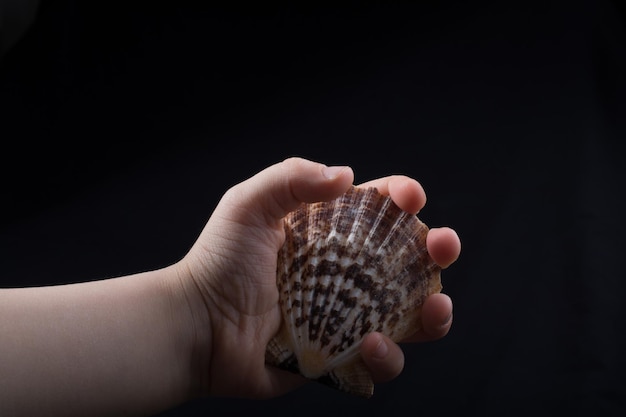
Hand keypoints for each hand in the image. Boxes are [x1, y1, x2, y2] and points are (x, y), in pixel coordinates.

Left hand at [175, 157, 460, 397]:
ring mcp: (344, 318)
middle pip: (408, 261)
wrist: (196, 329)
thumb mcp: (248, 205)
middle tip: (443, 246)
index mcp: (328, 235)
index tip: (411, 199)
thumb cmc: (217, 263)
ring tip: (431, 308)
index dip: (402, 199)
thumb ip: (292, 177)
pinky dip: (389, 355)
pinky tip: (373, 345)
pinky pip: (381, 360)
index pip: (377, 211)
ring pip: (409, 316)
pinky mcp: (340, 357)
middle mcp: (343, 275)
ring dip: (433, 312)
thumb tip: (346, 175)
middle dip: (437, 249)